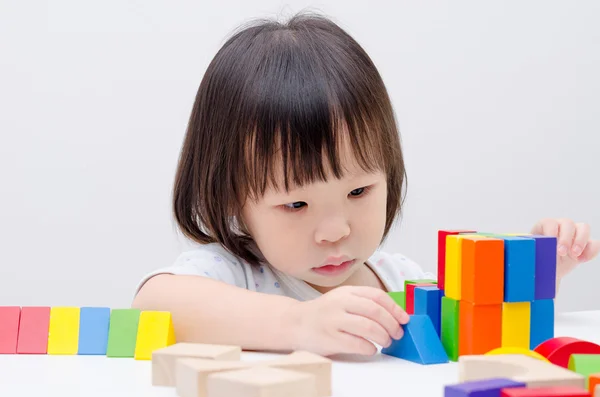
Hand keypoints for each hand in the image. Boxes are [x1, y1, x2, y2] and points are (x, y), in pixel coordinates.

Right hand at [284, 286, 408, 355]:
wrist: (294, 323)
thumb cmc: (324, 313)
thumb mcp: (342, 299)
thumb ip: (363, 302)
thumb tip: (394, 314)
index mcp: (346, 292)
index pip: (377, 296)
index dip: (394, 308)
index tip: (404, 319)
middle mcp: (340, 303)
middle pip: (375, 312)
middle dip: (392, 324)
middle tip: (397, 333)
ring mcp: (333, 320)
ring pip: (368, 328)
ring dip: (383, 337)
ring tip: (386, 342)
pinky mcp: (329, 338)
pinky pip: (357, 344)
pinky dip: (369, 348)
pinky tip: (370, 348)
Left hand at [531, 218, 599, 279]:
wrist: (549, 269)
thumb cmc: (539, 259)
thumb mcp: (534, 254)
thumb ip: (534, 249)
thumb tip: (532, 251)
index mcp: (545, 226)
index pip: (549, 222)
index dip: (551, 232)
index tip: (551, 245)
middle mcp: (561, 226)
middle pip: (568, 223)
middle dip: (566, 238)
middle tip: (562, 252)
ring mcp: (575, 233)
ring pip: (584, 228)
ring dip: (580, 241)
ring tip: (574, 255)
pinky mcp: (585, 244)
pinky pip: (594, 243)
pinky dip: (591, 251)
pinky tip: (582, 260)